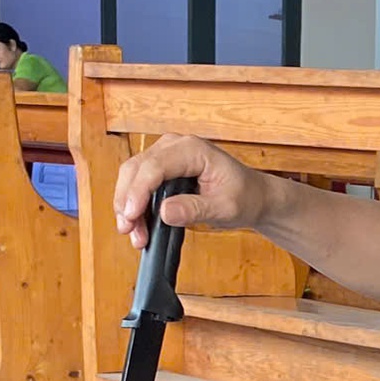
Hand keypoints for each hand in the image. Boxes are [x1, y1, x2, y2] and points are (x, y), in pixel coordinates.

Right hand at [112, 134, 269, 249]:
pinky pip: (138, 182)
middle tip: (128, 230)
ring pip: (131, 176)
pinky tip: (137, 224)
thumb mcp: (226, 208)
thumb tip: (164, 213)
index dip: (138, 192)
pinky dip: (134, 204)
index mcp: (192, 149)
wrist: (252, 196)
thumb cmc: (244, 197)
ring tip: (134, 234)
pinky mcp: (160, 167)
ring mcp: (164, 154)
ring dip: (126, 205)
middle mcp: (174, 146)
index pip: (155, 167)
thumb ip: (196, 209)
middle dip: (127, 201)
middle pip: (135, 169)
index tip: (132, 216)